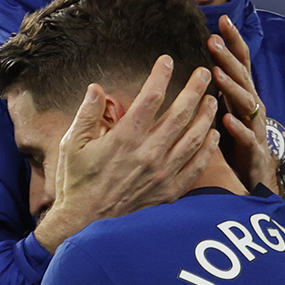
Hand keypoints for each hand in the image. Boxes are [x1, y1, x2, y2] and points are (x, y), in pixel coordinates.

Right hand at [33, 56, 219, 251]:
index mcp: (124, 138)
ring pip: (193, 139)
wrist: (84, 224)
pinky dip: (207, 150)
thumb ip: (86, 114)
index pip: (150, 98)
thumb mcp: (71, 145)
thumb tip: (95, 87)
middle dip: (194, 89)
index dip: (160, 75)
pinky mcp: (168, 192)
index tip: (166, 60)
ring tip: (212, 100)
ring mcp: (161, 174)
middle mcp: (148, 153)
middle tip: (203, 73)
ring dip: (205, 116)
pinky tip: (213, 136)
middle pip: (180, 114)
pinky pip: (195, 168)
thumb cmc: (76, 183)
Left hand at [209, 15, 279, 194]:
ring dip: (231, 87)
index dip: (233, 41)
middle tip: (213, 40)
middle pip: (242, 77)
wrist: (258, 172)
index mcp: (244, 93)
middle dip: (227, 58)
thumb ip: (218, 86)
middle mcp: (252, 105)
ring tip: (216, 74)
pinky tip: (225, 119)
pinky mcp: (252, 148)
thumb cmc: (236, 136)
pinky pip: (245, 136)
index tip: (221, 20)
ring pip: (245, 102)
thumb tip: (198, 60)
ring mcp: (254, 125)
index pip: (241, 62)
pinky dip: (236, 127)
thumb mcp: (226, 106)